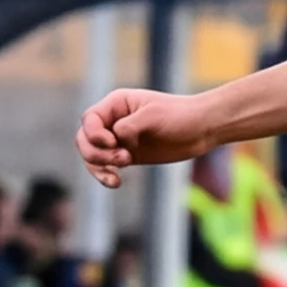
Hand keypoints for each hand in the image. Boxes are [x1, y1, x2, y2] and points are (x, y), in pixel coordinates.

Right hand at [78, 87, 214, 181]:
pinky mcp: (128, 156)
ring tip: (119, 172)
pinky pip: (106, 167)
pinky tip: (116, 182)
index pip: (89, 120)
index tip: (114, 142)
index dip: (94, 134)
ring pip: (92, 155)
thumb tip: (116, 139)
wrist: (202, 129)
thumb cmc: (180, 115)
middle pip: (84, 139)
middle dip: (95, 153)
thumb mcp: (154, 116)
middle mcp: (114, 121)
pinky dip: (105, 176)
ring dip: (99, 167)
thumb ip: (130, 126)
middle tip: (123, 160)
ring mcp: (119, 139)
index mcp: (117, 104)